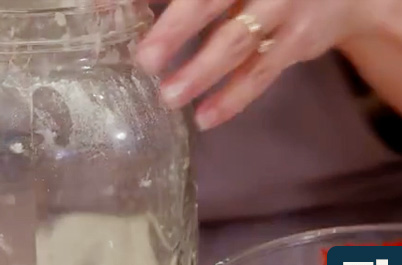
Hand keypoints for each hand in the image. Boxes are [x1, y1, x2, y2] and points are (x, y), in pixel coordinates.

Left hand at [136, 0, 387, 128]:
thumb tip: (112, 7)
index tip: (104, 9)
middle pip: (210, 1)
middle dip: (175, 30)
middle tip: (145, 60)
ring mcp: (282, 7)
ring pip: (237, 42)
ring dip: (202, 72)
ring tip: (169, 97)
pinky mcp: (297, 41)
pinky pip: (262, 73)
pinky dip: (234, 97)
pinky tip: (206, 117)